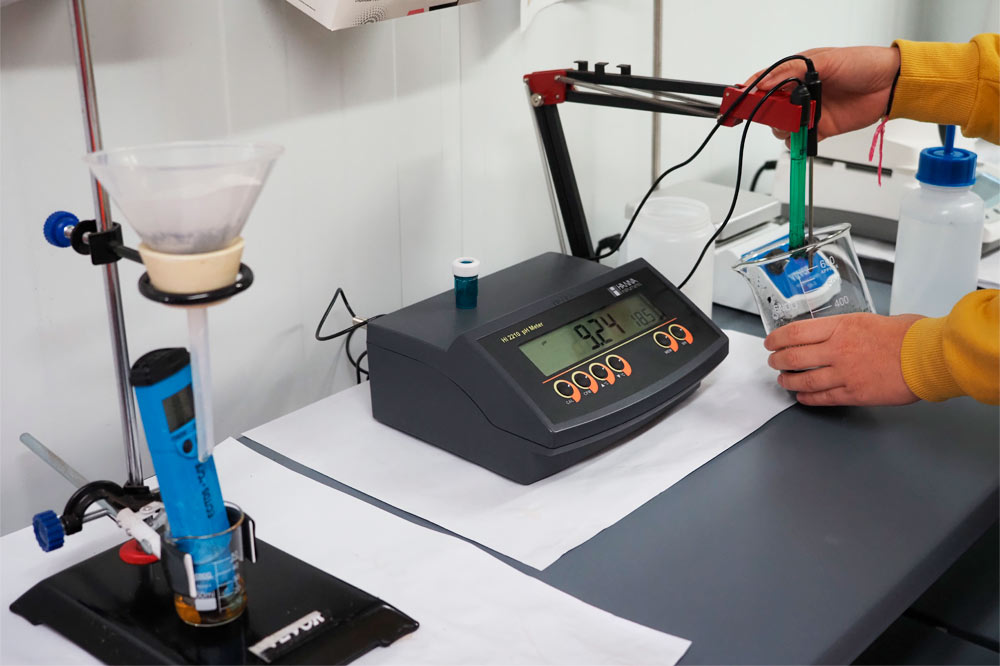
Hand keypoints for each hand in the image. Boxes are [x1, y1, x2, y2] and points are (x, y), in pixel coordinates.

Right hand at [743, 46, 900, 143]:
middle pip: (769, 109)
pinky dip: (800, 140)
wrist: (890, 84)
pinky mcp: (820, 128)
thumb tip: (764, 81)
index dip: (749, 93)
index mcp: (795, 73)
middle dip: (769, 113)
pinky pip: (800, 140)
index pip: (764, 83)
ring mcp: (808, 111)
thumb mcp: (824, 60)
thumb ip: (791, 70)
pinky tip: (809, 131)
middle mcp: (798, 93)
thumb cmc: (862, 64)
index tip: (739, 101)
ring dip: (786, 127)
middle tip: (779, 112)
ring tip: (801, 119)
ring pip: (782, 127)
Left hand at [764, 313, 922, 406]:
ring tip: (784, 380)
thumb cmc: (910, 335)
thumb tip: (837, 334)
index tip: (770, 342)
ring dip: (789, 381)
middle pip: (793, 357)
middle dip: (777, 361)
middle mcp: (837, 350)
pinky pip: (823, 397)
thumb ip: (849, 328)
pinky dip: (808, 398)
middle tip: (773, 362)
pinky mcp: (854, 393)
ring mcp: (844, 373)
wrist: (929, 356)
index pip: (795, 332)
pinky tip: (802, 397)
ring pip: (804, 380)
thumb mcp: (872, 319)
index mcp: (841, 327)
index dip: (777, 339)